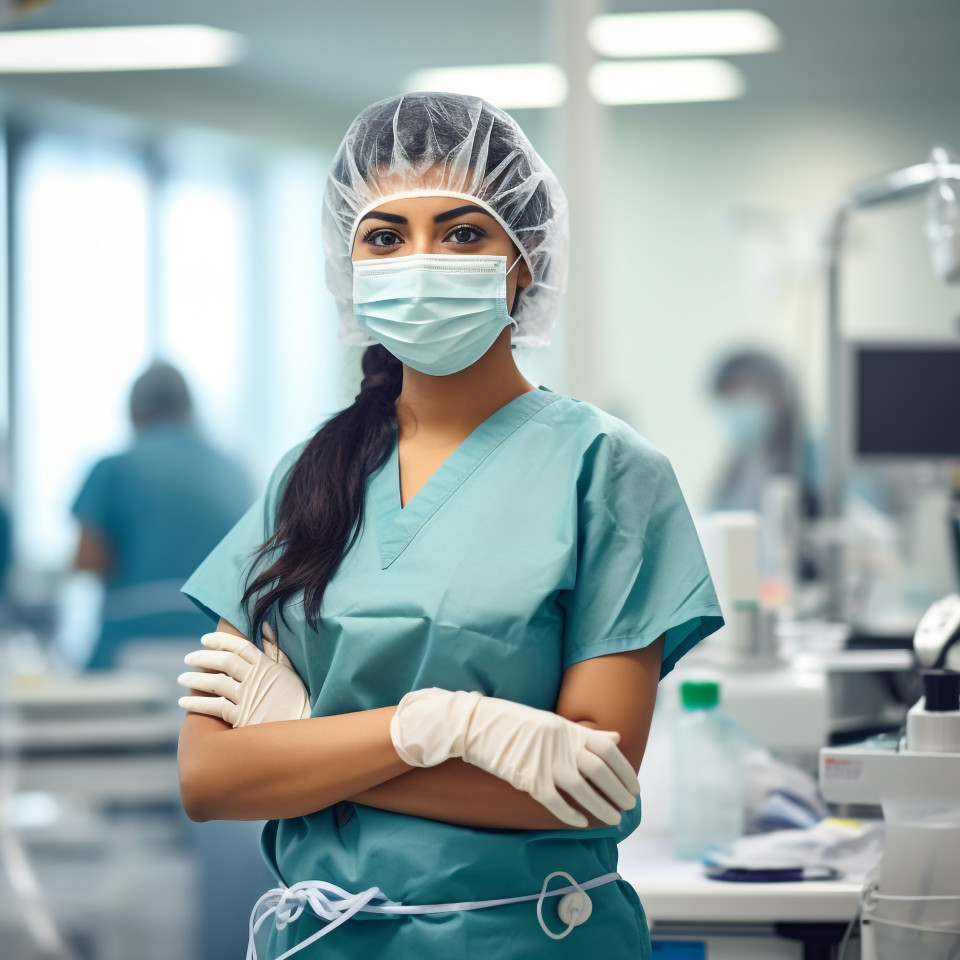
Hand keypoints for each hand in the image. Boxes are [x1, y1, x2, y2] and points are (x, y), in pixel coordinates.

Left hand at [177, 626, 310, 726]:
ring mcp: (248, 697)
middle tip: (188, 658)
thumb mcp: (288, 671)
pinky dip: (197, 703)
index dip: (221, 640)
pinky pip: (214, 706)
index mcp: (267, 665)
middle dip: (203, 657)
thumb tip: (265, 627)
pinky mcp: (242, 716)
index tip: (205, 639)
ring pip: (216, 682)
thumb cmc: (295, 700)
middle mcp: (256, 678)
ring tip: (182, 678)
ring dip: (195, 679)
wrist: (299, 733)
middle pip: (225, 661)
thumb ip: (275, 650)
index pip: (240, 646)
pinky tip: (184, 701)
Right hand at [390, 688, 639, 827]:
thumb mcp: (553, 722)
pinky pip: (554, 801)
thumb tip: (614, 738)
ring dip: (601, 807)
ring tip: (613, 818)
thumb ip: (583, 734)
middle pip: (599, 771)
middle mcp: (561, 746)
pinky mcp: (528, 779)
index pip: (607, 749)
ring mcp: (545, 763)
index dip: (624, 769)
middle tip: (628, 805)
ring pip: (582, 790)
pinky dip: (570, 814)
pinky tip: (580, 822)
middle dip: (618, 791)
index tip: (634, 786)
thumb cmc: (517, 724)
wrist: (479, 725)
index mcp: (568, 729)